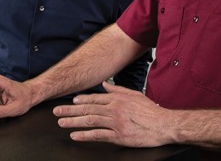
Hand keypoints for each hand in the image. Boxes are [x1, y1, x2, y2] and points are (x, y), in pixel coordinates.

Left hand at [53, 82, 173, 146]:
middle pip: (88, 109)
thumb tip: (106, 84)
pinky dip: (85, 135)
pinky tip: (75, 136)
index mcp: (117, 99)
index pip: (94, 99)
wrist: (163, 124)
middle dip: (70, 111)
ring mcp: (115, 122)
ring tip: (62, 123)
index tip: (71, 102)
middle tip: (57, 112)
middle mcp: (114, 109)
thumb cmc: (151, 111)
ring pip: (90, 121)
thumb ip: (118, 89)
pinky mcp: (118, 136)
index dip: (81, 100)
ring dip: (73, 122)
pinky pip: (98, 135)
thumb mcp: (134, 95)